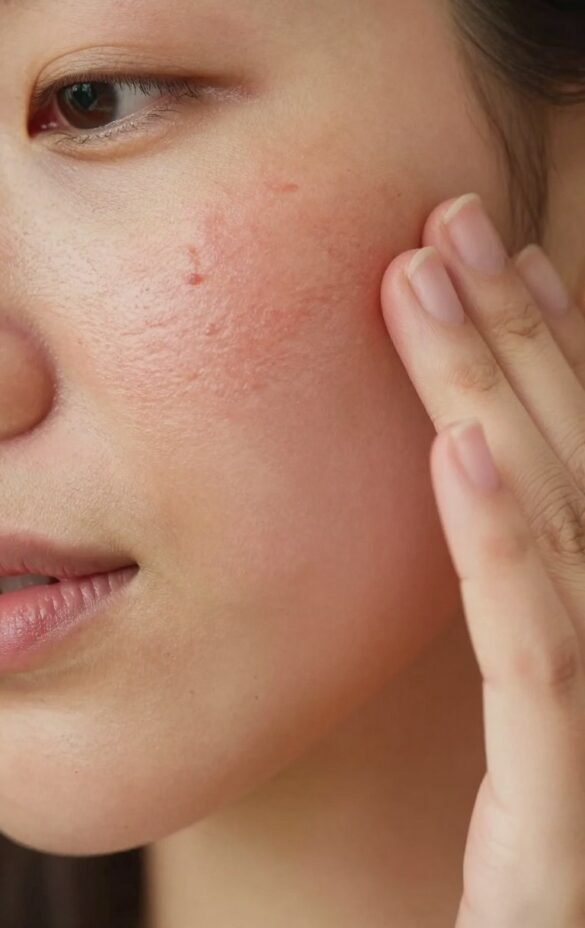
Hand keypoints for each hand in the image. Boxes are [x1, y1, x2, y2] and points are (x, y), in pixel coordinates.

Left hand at [380, 193, 584, 926]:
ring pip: (561, 528)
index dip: (554, 354)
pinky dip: (505, 549)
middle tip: (450, 220)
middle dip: (515, 335)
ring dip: (495, 394)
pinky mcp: (569, 822)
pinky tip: (459, 452)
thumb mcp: (537, 721)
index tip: (500, 263)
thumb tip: (484, 477)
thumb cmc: (534, 867)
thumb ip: (529, 605)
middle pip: (576, 467)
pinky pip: (539, 662)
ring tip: (429, 280)